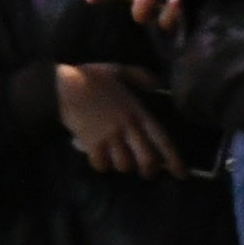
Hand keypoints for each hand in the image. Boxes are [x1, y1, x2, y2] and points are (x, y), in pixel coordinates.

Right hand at [54, 62, 182, 175]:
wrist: (62, 85)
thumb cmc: (90, 77)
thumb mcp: (118, 70)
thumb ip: (140, 76)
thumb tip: (157, 83)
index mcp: (138, 112)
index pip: (163, 140)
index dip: (174, 160)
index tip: (181, 174)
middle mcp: (127, 127)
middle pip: (147, 160)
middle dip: (149, 170)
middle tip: (145, 171)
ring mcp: (109, 137)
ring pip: (124, 165)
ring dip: (122, 165)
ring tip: (117, 159)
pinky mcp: (92, 143)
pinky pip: (102, 164)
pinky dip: (101, 165)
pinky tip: (98, 158)